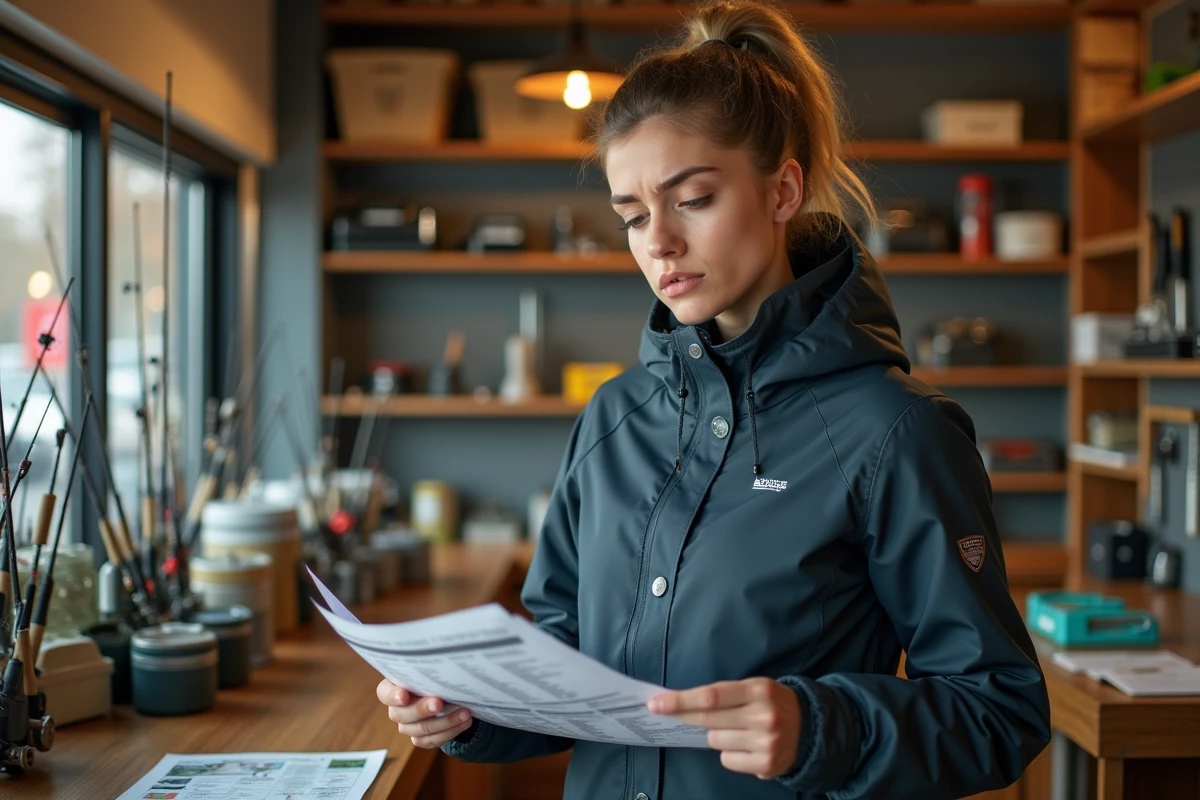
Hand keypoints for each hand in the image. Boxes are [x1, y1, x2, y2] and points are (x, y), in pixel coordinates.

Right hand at [376, 679, 473, 748]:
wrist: (444, 695)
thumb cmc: (432, 677)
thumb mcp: (428, 670)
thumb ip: (428, 670)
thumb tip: (443, 664)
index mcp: (392, 689)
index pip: (385, 693)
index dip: (393, 695)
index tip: (404, 696)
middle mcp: (396, 710)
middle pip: (402, 715)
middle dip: (422, 709)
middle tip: (439, 703)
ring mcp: (407, 727)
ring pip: (420, 730)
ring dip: (445, 722)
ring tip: (465, 713)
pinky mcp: (420, 739)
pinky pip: (432, 740)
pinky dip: (450, 732)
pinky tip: (465, 723)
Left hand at [647, 678, 801, 779]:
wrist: (811, 727)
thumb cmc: (771, 703)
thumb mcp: (755, 688)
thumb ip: (724, 695)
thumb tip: (681, 705)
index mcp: (758, 690)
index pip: (711, 696)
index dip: (681, 701)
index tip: (657, 703)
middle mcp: (763, 716)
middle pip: (708, 719)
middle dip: (682, 715)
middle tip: (661, 710)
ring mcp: (766, 742)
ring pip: (716, 741)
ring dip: (718, 735)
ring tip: (738, 730)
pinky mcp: (766, 764)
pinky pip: (728, 760)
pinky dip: (730, 754)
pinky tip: (747, 746)